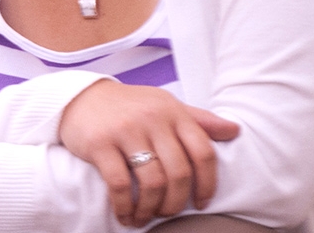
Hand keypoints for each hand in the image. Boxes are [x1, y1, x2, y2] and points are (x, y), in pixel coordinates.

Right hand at [59, 80, 240, 227]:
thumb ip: (198, 119)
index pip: (203, 152)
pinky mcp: (99, 143)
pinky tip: (125, 214)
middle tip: (169, 213)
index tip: (201, 202)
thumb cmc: (128, 105)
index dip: (207, 183)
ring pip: (151, 181)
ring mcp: (125, 131)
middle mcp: (152, 119)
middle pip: (179, 172)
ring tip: (146, 217)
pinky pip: (119, 184)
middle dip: (176, 202)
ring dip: (151, 207)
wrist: (78, 96)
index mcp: (173, 112)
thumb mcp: (164, 104)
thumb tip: (235, 131)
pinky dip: (125, 206)